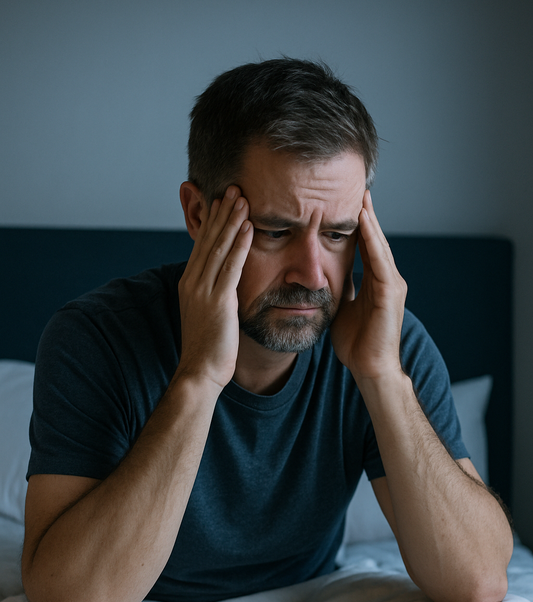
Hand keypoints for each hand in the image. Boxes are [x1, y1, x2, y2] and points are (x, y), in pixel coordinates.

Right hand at [177, 186, 253, 391]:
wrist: (200, 372)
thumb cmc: (209, 349)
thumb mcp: (209, 315)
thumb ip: (215, 295)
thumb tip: (226, 285)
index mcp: (190, 284)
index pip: (202, 245)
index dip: (213, 221)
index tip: (222, 200)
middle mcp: (193, 282)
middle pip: (208, 239)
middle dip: (221, 212)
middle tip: (233, 187)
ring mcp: (203, 291)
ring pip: (218, 247)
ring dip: (231, 221)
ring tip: (242, 198)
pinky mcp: (217, 302)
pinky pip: (230, 267)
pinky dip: (240, 245)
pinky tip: (249, 227)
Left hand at [330, 191, 406, 383]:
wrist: (369, 368)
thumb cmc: (356, 344)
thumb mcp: (343, 309)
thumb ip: (340, 290)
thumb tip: (325, 278)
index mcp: (376, 283)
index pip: (366, 247)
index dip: (358, 226)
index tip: (346, 203)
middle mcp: (387, 280)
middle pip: (375, 241)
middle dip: (367, 216)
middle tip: (359, 188)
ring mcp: (391, 285)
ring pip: (379, 245)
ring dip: (370, 220)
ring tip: (362, 197)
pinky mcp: (390, 293)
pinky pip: (380, 260)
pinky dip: (372, 240)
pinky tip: (364, 222)